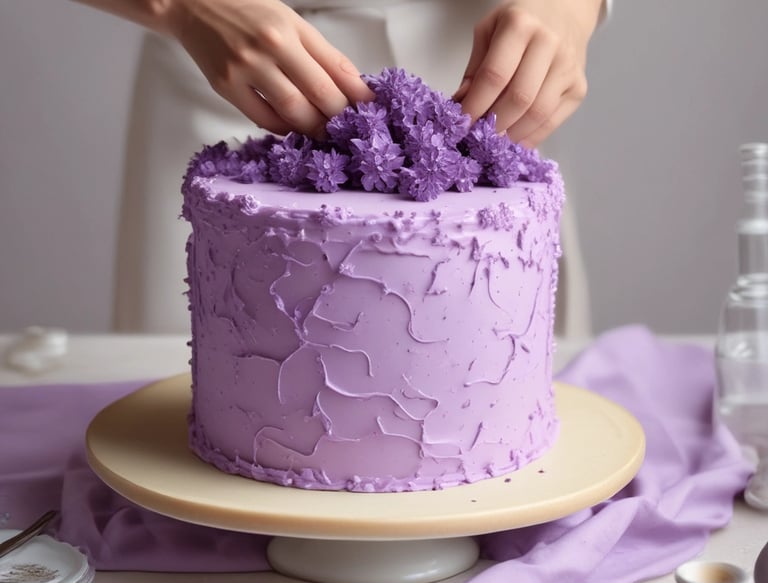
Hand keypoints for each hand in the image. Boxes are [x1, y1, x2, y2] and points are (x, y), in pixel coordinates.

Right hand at [167, 0, 373, 136]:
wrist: (194, 5)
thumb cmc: (248, 12)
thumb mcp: (291, 22)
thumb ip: (322, 54)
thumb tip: (353, 88)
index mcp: (292, 29)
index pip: (337, 69)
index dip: (358, 96)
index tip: (371, 112)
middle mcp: (271, 47)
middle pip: (319, 95)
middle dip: (339, 118)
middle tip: (348, 130)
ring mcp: (246, 69)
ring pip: (293, 113)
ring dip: (315, 128)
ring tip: (325, 134)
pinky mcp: (227, 88)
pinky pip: (264, 120)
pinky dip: (284, 129)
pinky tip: (294, 129)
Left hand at [454, 0, 601, 147]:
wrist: (565, 11)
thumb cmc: (521, 22)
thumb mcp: (489, 30)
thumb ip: (475, 67)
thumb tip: (461, 104)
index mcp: (520, 26)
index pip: (495, 75)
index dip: (476, 105)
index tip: (462, 123)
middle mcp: (549, 44)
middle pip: (519, 98)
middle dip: (494, 124)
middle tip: (478, 137)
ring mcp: (568, 67)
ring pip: (538, 114)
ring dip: (512, 134)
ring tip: (494, 142)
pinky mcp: (578, 87)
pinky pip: (552, 121)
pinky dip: (531, 137)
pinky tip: (514, 141)